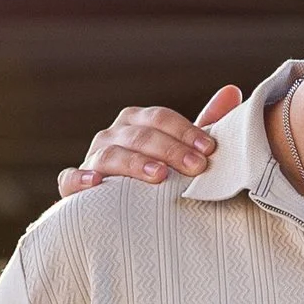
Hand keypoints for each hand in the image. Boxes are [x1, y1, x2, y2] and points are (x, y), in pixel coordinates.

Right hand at [59, 82, 239, 192]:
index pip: (159, 119)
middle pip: (139, 136)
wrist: (120, 212)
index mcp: (136, 123)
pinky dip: (80, 180)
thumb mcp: (181, 149)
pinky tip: (97, 184)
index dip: (184, 131)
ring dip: (134, 164)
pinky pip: (70, 179)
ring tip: (159, 176)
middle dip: (170, 150)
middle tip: (196, 166)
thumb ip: (203, 123)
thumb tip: (233, 91)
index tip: (209, 149)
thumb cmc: (157, 175)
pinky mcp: (75, 187)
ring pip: (110, 155)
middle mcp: (112, 136)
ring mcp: (92, 159)